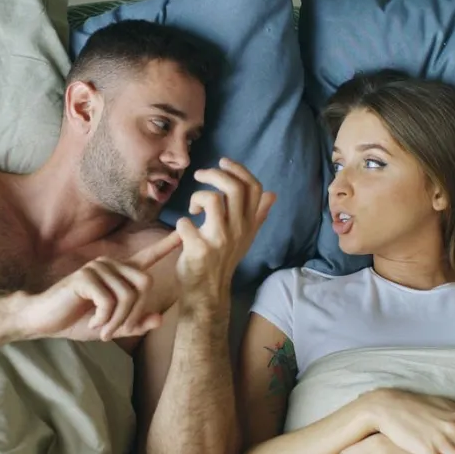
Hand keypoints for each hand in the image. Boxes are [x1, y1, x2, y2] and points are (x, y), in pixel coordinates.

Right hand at [23, 232, 181, 341]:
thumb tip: (160, 319)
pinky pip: (109, 300)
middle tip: (116, 332)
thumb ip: (135, 324)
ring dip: (117, 321)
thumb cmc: (77, 320)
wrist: (44, 320)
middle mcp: (111, 265)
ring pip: (127, 296)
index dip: (167, 245)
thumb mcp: (112, 327)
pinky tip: (92, 322)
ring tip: (102, 329)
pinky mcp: (85, 277)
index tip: (184, 232)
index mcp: (120, 274)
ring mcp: (98, 268)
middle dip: (135, 313)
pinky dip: (104, 319)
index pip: (148, 256)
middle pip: (144, 284)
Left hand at [175, 158, 274, 291]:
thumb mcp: (245, 238)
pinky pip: (185, 223)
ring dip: (196, 197)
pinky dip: (181, 222)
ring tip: (193, 209)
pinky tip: (183, 230)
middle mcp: (238, 230)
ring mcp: (219, 240)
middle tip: (200, 175)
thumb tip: (273, 194)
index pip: (254, 188)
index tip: (223, 162)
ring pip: (211, 199)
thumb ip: (258, 215)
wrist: (208, 292)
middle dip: (214, 174)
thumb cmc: (223, 261)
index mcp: (249, 224)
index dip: (239, 169)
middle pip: (233, 188)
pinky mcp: (199, 250)